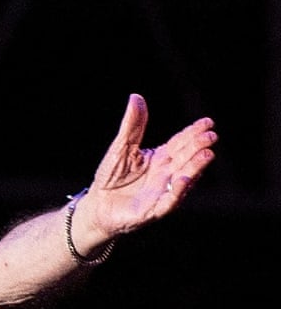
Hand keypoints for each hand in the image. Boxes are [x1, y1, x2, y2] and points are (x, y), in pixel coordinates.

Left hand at [85, 94, 216, 240]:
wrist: (96, 206)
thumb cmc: (111, 177)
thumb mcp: (121, 148)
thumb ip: (132, 126)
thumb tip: (136, 97)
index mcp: (161, 158)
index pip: (181, 143)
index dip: (194, 133)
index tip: (208, 122)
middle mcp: (166, 174)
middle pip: (186, 158)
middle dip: (199, 147)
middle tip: (210, 136)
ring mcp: (162, 192)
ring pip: (184, 179)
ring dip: (195, 167)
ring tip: (207, 154)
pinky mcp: (152, 210)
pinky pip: (168, 202)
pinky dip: (176, 191)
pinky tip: (182, 179)